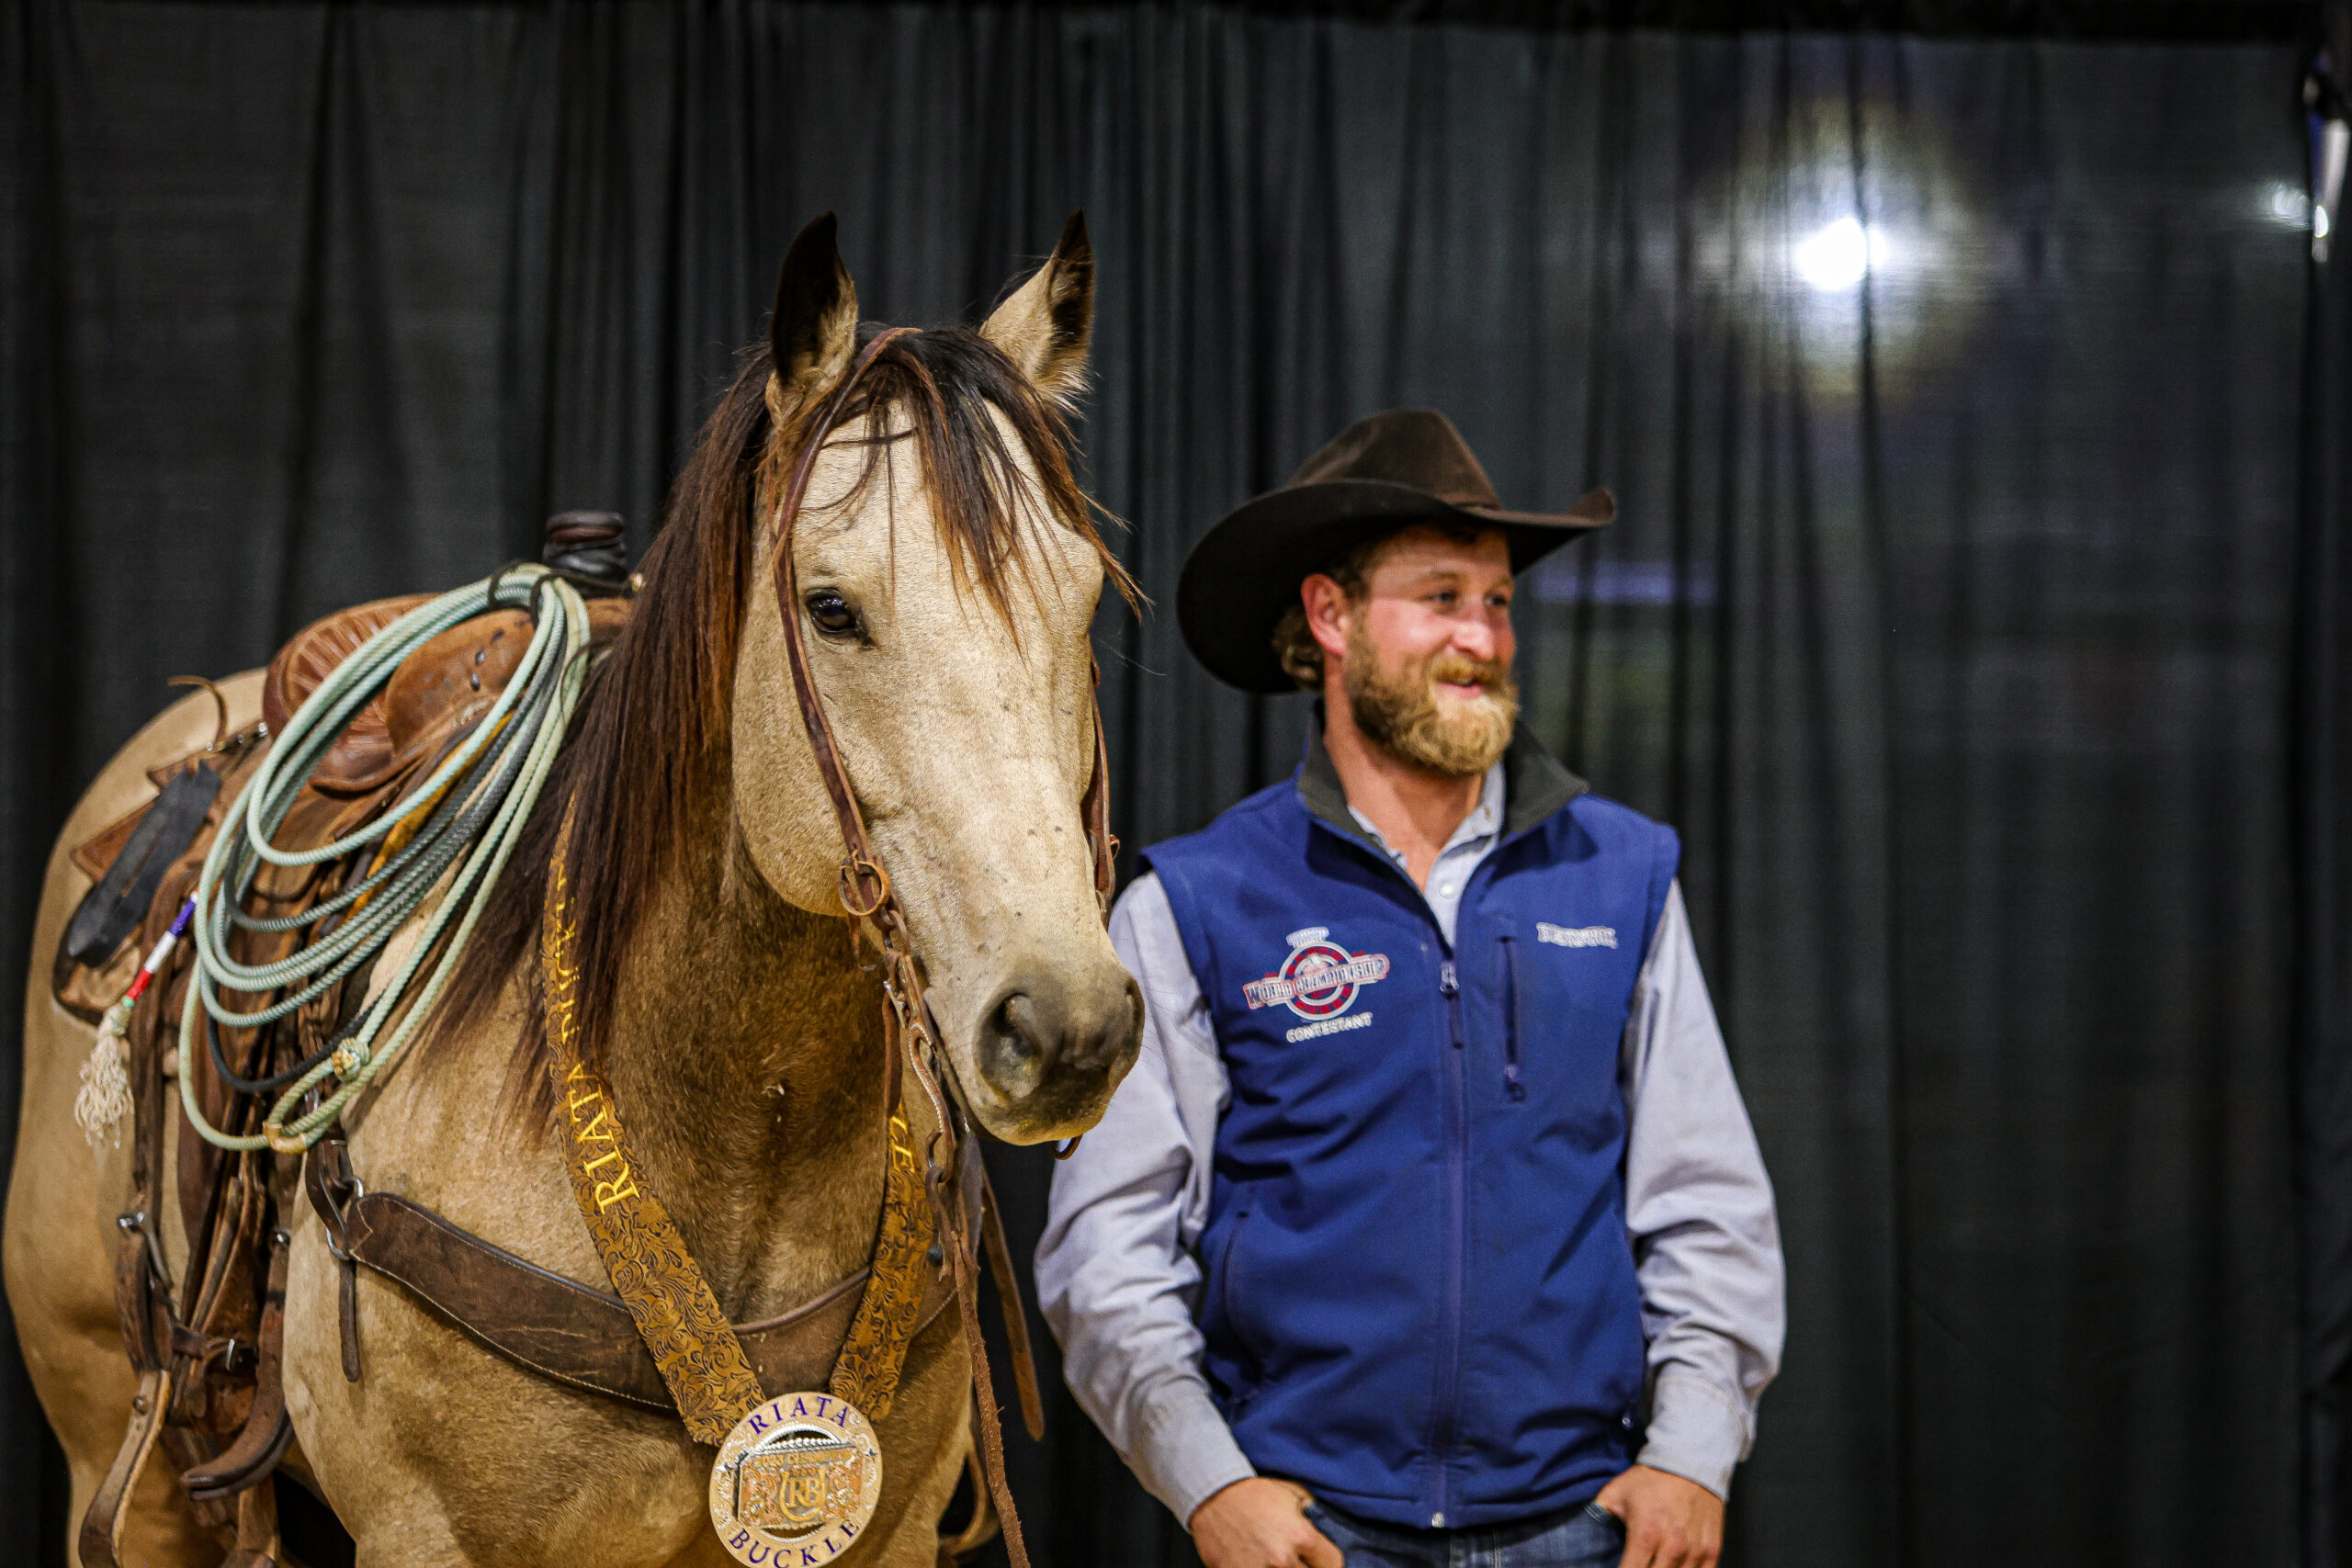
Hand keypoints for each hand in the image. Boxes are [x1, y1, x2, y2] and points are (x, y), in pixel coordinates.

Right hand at [1189, 1477, 1342, 1567]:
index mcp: (1302, 1536)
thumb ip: (1314, 1517)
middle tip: (1296, 1559)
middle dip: (1305, 1567)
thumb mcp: (1294, 1495)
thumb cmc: (1254, 1494)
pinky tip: (1257, 1563)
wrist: (1213, 1495)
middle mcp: (1283, 1559)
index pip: (1333, 1564)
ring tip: (1274, 1561)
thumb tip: (1327, 1532)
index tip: (1320, 1561)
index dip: (1328, 1562)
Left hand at [1593, 1464, 1722, 1567]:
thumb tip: (1586, 1530)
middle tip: (1638, 1565)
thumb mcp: (1616, 1492)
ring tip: (1654, 1564)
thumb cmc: (1650, 1479)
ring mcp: (1695, 1551)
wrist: (1690, 1462)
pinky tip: (1675, 1567)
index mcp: (1645, 1535)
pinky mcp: (1712, 1550)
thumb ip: (1600, 1514)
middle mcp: (1671, 1547)